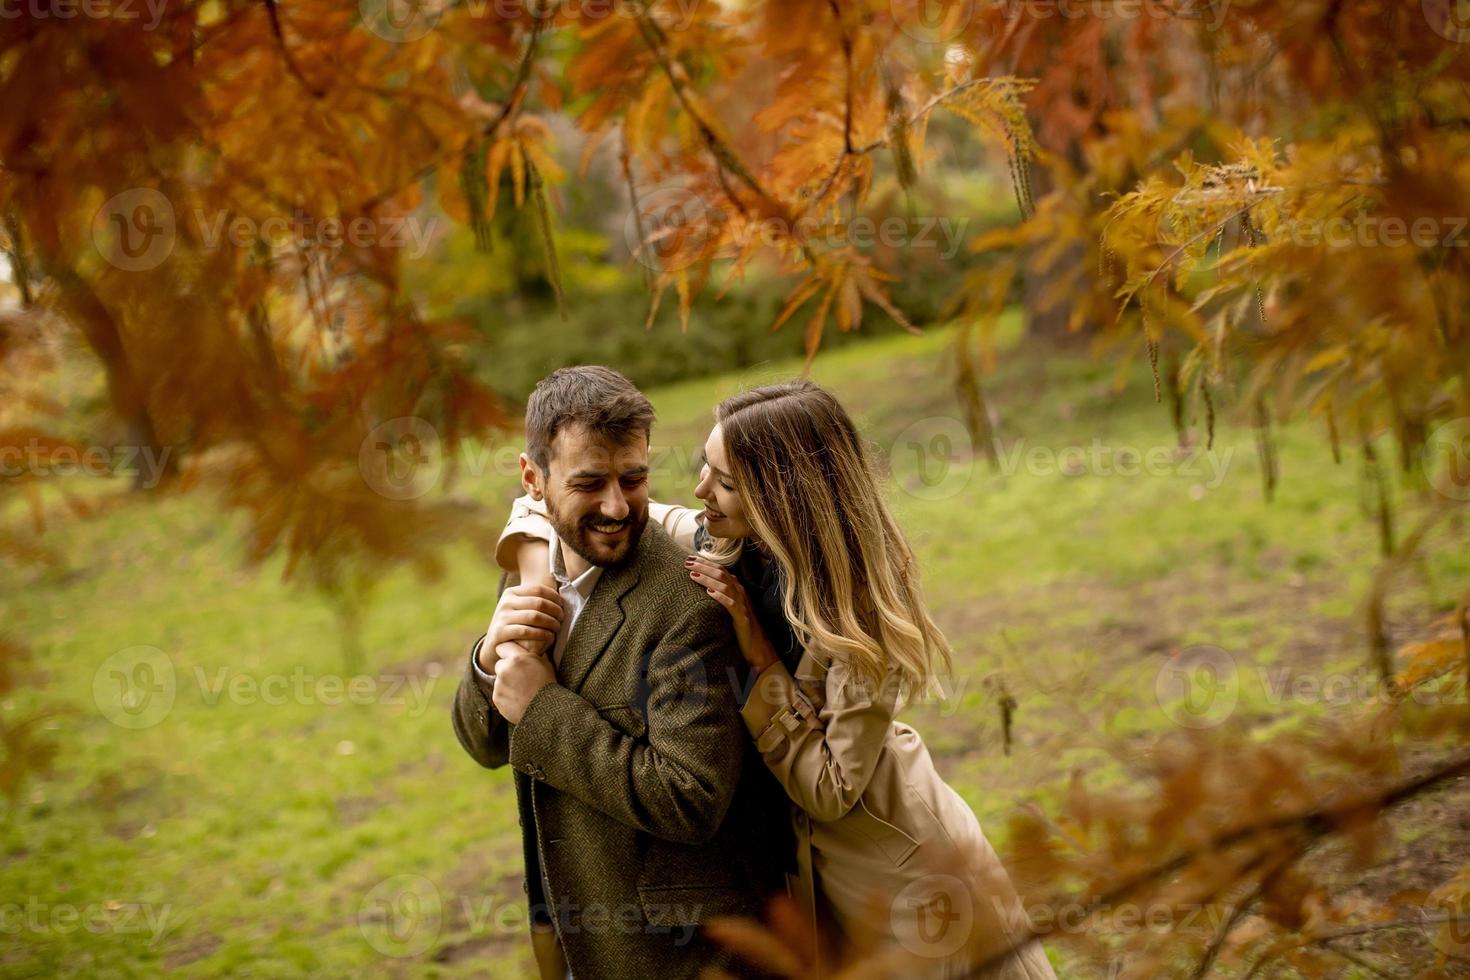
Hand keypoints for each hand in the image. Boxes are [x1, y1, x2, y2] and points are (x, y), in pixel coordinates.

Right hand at [480, 584, 563, 672]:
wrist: (494, 645)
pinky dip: (542, 634)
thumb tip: (561, 595)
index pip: (538, 589)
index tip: (563, 606)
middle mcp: (505, 602)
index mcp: (511, 592)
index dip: (554, 597)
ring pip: (534, 617)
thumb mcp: (520, 609)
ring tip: (557, 628)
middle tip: (562, 618)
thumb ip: (535, 601)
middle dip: (555, 610)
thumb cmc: (515, 626)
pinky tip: (549, 637)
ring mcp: (501, 617)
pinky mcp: (500, 632)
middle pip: (538, 602)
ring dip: (551, 623)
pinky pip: (527, 632)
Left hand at [491, 648, 556, 723]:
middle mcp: (505, 669)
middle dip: (507, 669)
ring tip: (522, 691)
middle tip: (520, 677)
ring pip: (499, 679)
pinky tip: (518, 699)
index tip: (511, 657)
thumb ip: (533, 654)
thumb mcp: (545, 664)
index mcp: (517, 658)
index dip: (507, 652)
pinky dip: (506, 695)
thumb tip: (532, 647)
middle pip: (500, 664)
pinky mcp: (496, 697)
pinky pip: (499, 693)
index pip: (502, 647)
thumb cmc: (547, 685)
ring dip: (507, 683)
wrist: (545, 709)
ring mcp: (499, 684)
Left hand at [685, 556, 779, 671]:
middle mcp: (740, 592)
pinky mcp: (742, 617)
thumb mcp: (730, 606)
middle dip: (703, 566)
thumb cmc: (740, 625)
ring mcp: (742, 604)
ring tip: (693, 575)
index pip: (720, 569)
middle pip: (721, 573)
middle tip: (687, 563)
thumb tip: (705, 585)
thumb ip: (721, 593)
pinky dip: (720, 597)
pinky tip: (710, 593)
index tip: (689, 558)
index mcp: (736, 588)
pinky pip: (731, 604)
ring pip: (725, 585)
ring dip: (708, 579)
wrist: (757, 645)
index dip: (705, 562)